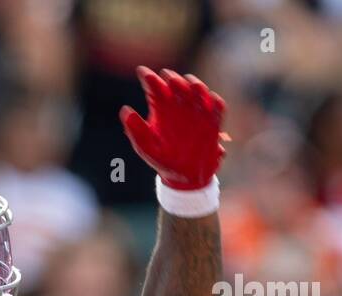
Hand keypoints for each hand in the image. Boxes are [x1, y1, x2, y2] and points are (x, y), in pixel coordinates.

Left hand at [120, 67, 226, 189]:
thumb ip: (135, 130)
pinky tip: (209, 102)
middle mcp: (179, 105)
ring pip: (198, 90)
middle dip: (174, 79)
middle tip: (169, 79)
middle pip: (177, 84)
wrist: (185, 177)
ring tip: (191, 86)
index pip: (155, 88)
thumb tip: (124, 110)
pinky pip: (217, 107)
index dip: (149, 78)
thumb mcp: (146, 148)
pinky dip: (214, 102)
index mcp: (161, 109)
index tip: (142, 72)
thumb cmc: (163, 160)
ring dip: (196, 86)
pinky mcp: (213, 120)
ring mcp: (197, 110)